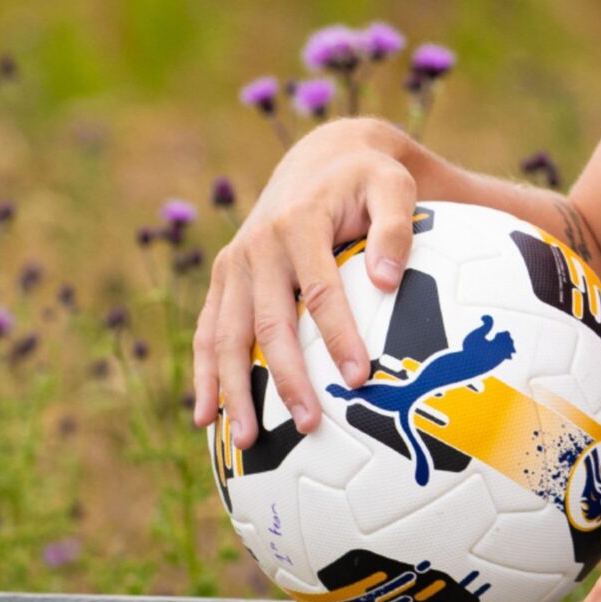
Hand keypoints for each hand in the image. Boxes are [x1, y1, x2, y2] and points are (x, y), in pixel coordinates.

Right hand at [190, 117, 421, 446]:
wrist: (319, 159)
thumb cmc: (367, 181)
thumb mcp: (393, 187)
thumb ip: (396, 229)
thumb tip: (389, 281)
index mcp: (300, 224)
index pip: (320, 290)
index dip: (338, 336)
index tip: (359, 378)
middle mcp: (258, 246)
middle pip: (268, 323)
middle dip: (285, 378)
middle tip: (310, 426)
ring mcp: (234, 264)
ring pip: (227, 335)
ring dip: (232, 389)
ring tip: (246, 442)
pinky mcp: (224, 278)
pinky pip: (208, 331)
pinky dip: (204, 374)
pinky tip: (205, 418)